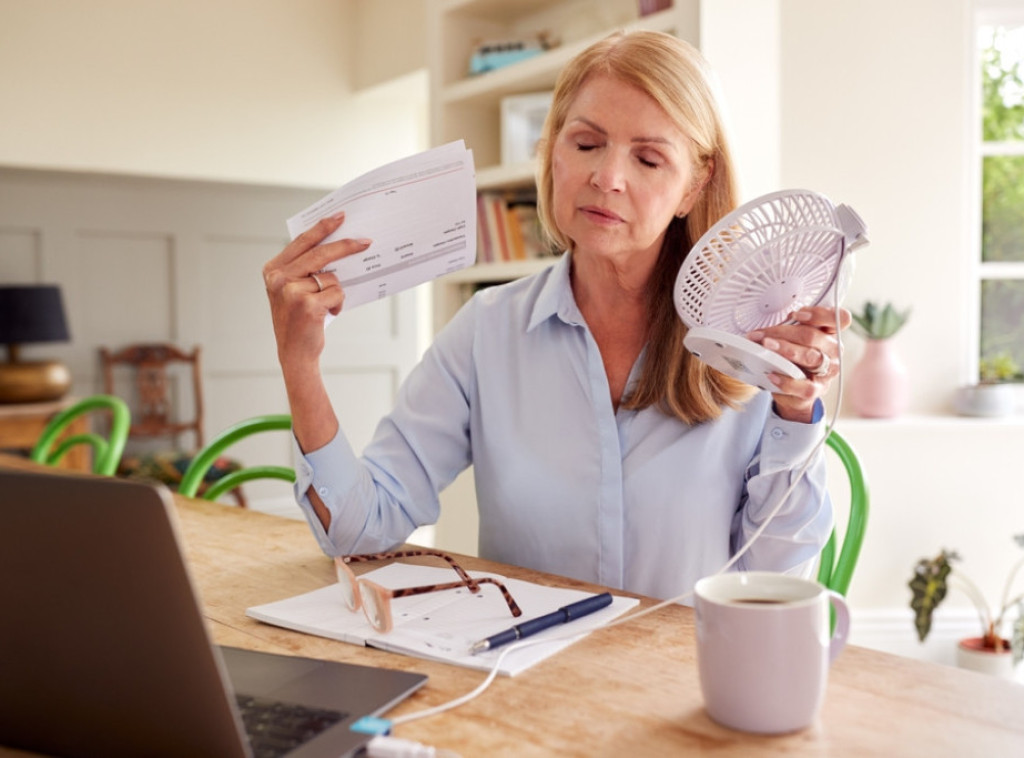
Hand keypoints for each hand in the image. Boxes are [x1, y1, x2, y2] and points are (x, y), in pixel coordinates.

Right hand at [262, 212, 371, 371]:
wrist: (294, 353)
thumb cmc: (299, 319)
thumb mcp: (293, 289)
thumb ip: (305, 268)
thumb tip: (338, 245)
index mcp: (273, 270)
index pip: (302, 242)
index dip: (322, 227)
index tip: (340, 216)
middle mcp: (278, 279)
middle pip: (320, 253)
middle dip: (346, 246)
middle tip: (366, 241)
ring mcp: (292, 292)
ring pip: (331, 277)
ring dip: (336, 291)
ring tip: (325, 306)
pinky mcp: (308, 305)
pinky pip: (337, 293)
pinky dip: (338, 303)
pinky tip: (328, 313)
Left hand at [746, 306, 850, 422]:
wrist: (795, 390)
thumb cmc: (795, 358)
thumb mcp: (795, 339)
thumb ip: (790, 329)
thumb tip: (768, 327)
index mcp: (831, 333)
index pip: (840, 318)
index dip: (820, 314)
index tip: (797, 314)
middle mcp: (833, 351)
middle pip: (812, 336)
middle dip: (783, 332)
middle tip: (761, 334)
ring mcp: (828, 371)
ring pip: (809, 356)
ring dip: (784, 349)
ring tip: (765, 346)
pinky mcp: (818, 389)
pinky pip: (804, 386)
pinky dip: (786, 381)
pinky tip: (771, 375)